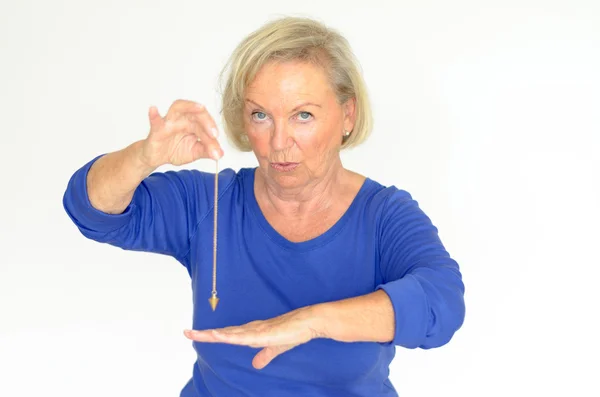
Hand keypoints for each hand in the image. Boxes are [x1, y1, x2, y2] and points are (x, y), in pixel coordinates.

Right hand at [140, 99, 223, 167]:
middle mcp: (182, 119)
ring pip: (178, 108)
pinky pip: (155, 121)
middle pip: (196, 113)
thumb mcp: (194, 152)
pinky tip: (154, 109)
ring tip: (200, 107)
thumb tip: (220, 154)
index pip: (206, 125)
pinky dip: (154, 115)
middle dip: (207, 122)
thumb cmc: (175, 149)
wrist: (157, 157)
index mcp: (193, 124)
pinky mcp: (156, 130)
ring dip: (190, 106)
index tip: (217, 148)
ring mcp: (169, 122)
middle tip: (214, 134)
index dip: (213, 135)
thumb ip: (206, 151)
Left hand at [183, 307, 325, 369]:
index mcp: (251, 332)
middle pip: (223, 332)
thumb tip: (256, 364)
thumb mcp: (275, 348)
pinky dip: (230, 335)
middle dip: (205, 333)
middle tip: (186, 333)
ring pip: (230, 333)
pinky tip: (219, 336)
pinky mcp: (264, 333)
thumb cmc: (292, 331)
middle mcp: (250, 329)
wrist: (308, 323)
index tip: (195, 334)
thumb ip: (265, 355)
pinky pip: (243, 336)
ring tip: (196, 334)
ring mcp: (256, 330)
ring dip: (213, 334)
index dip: (212, 335)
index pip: (227, 334)